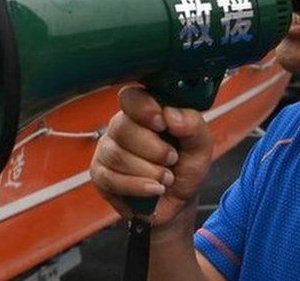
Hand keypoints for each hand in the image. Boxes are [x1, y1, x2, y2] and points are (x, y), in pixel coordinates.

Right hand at [90, 86, 213, 226]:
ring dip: (148, 171)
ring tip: (166, 178)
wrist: (178, 202)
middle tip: (172, 160)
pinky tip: (153, 190)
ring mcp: (107, 149)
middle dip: (153, 149)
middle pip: (123, 127)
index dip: (143, 109)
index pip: (131, 97)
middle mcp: (121, 126)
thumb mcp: (200, 145)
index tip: (162, 124)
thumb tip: (169, 114)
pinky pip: (110, 178)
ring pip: (117, 155)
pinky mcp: (99, 174)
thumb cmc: (186, 167)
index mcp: (144, 112)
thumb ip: (192, 124)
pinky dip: (137, 187)